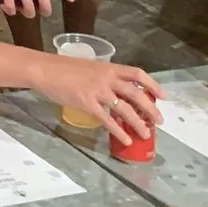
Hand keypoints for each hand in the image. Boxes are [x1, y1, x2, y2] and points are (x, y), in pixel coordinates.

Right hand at [36, 53, 163, 145]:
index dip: (153, 85)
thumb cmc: (63, 67)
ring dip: (138, 123)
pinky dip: (119, 131)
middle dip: (150, 109)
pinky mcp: (87, 103)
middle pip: (136, 93)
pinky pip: (108, 120)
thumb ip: (103, 77)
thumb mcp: (88, 68)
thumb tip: (116, 91)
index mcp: (108, 67)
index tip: (163, 96)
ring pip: (125, 109)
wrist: (44, 69)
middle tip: (159, 121)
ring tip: (146, 133)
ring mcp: (98, 91)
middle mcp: (106, 78)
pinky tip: (126, 139)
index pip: (137, 73)